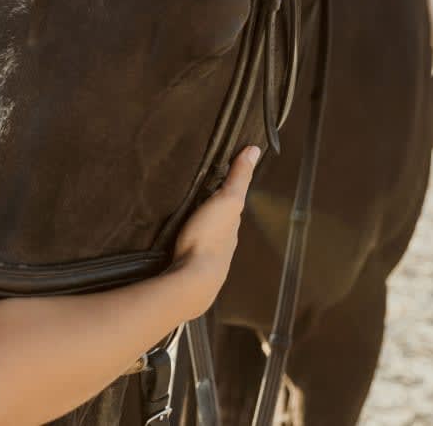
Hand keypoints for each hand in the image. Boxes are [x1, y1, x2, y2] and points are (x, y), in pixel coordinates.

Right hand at [171, 146, 260, 318]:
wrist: (193, 281)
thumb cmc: (210, 238)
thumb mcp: (227, 200)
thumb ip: (238, 178)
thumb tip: (255, 150)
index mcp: (232, 224)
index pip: (231, 204)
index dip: (225, 190)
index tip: (216, 178)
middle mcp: (224, 242)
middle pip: (218, 221)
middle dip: (210, 210)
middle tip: (196, 194)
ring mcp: (208, 257)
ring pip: (205, 236)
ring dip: (198, 227)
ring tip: (184, 215)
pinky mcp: (190, 266)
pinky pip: (190, 248)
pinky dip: (187, 240)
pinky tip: (178, 238)